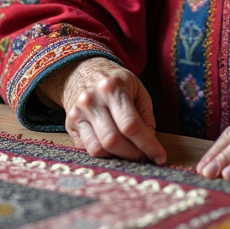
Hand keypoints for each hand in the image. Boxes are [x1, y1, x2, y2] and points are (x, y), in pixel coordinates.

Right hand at [38, 57, 166, 164]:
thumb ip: (146, 116)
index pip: (131, 125)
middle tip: (144, 156)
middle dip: (133, 154)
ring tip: (129, 153)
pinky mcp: (69, 124)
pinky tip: (113, 149)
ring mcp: (78, 113)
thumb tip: (149, 143)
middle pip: (113, 140)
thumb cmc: (114, 82)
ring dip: (117, 157)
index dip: (148, 145)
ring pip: (98, 149)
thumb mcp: (136, 89)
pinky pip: (87, 149)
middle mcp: (92, 100)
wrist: (80, 71)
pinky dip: (103, 154)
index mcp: (113, 88)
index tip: (159, 157)